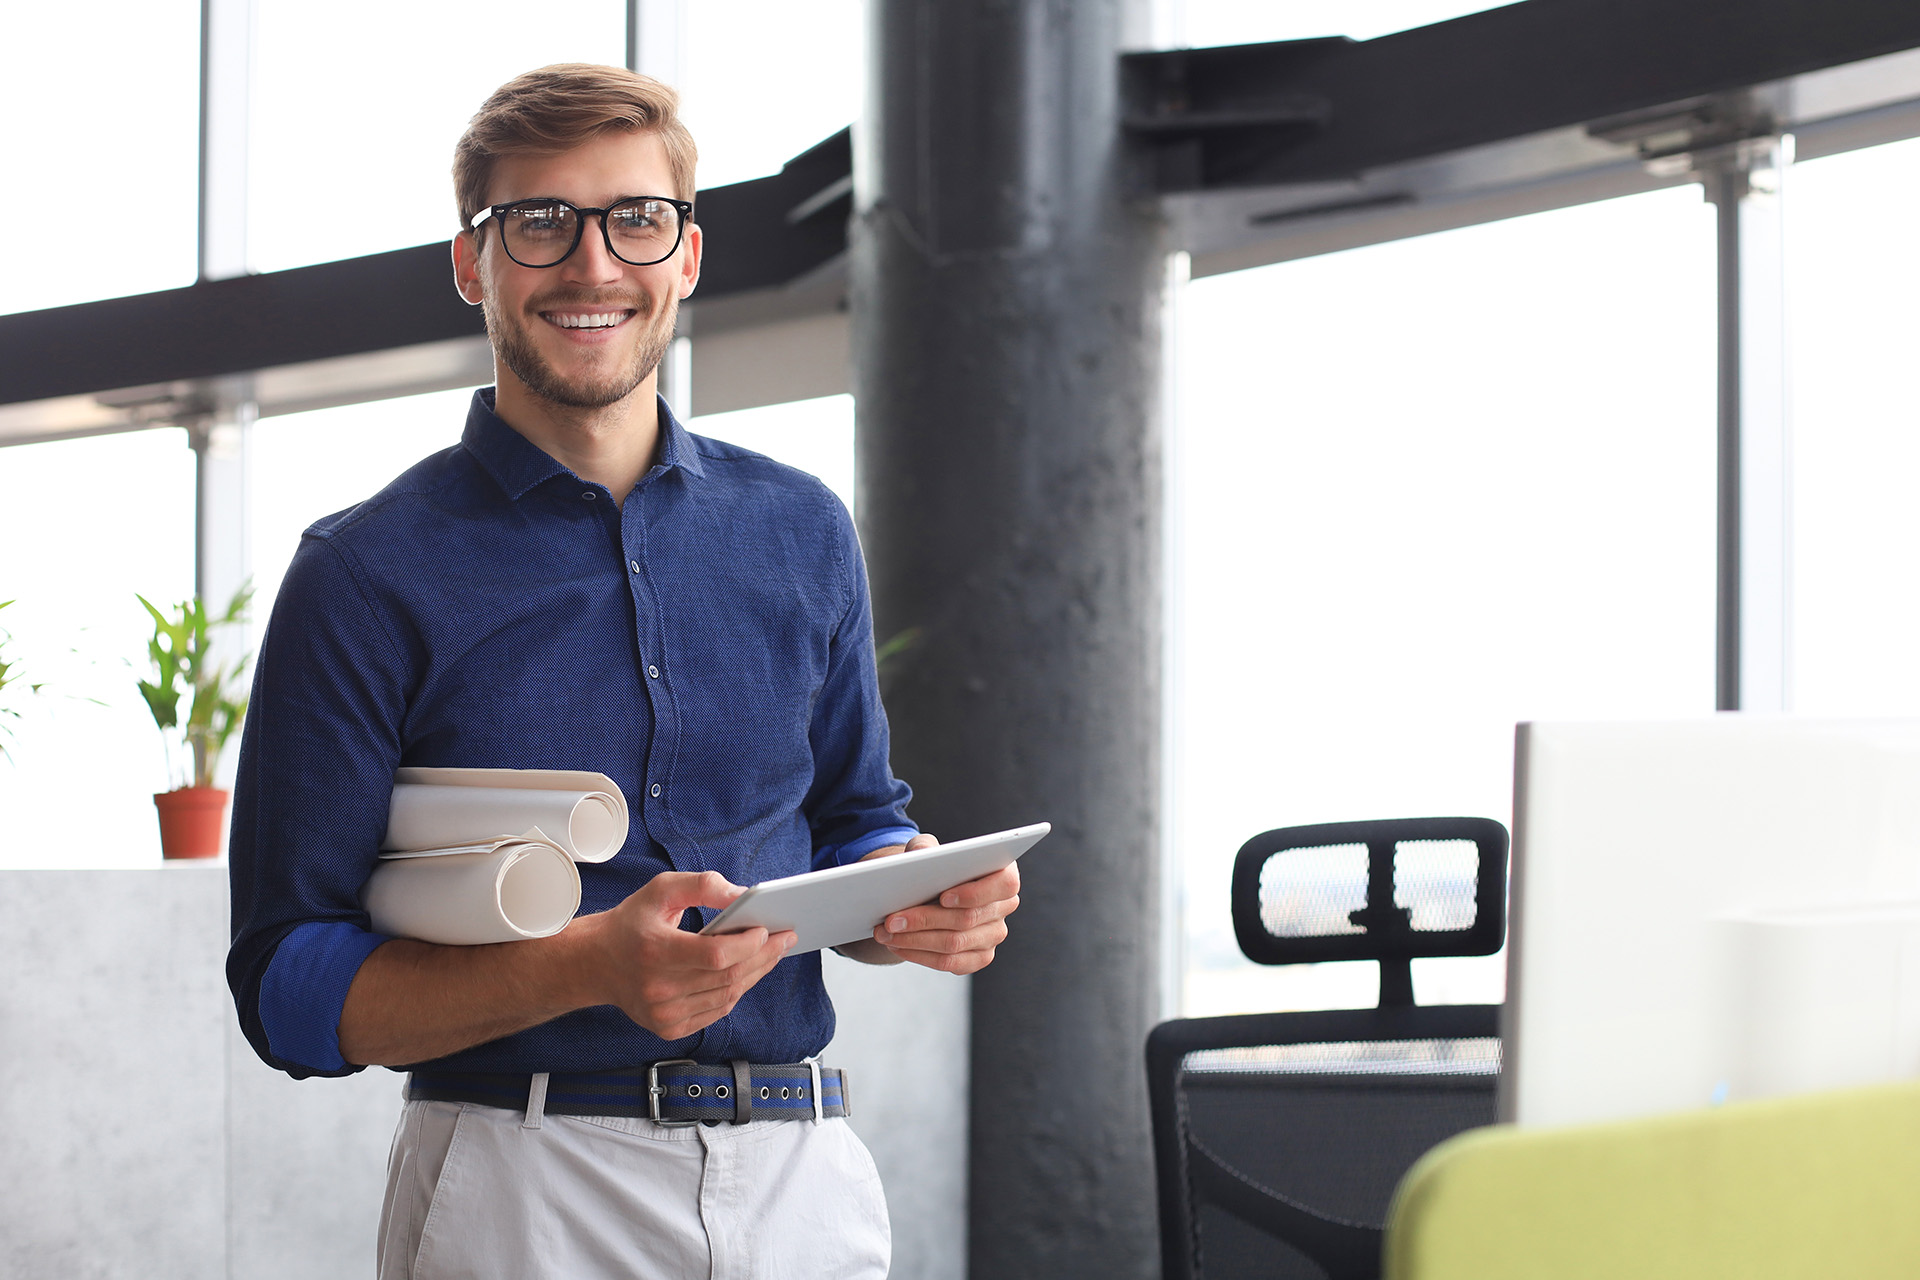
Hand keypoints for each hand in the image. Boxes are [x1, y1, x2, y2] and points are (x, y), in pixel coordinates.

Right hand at [576, 870, 795, 1040]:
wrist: (596, 963)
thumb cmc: (632, 923)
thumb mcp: (661, 890)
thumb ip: (703, 886)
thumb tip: (742, 895)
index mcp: (654, 951)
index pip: (715, 955)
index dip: (747, 944)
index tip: (767, 928)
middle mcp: (658, 988)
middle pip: (728, 977)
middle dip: (764, 956)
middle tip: (785, 938)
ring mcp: (663, 1013)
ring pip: (727, 997)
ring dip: (756, 974)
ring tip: (772, 953)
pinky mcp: (669, 1028)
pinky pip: (717, 1011)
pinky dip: (737, 992)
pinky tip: (747, 973)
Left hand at [860, 833, 1019, 973]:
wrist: (931, 892)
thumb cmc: (934, 867)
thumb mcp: (929, 850)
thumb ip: (925, 848)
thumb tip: (920, 856)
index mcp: (1004, 875)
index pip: (1003, 885)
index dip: (974, 893)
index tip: (943, 897)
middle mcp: (1005, 907)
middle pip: (968, 919)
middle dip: (925, 920)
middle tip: (891, 920)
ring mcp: (994, 935)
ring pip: (955, 944)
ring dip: (915, 941)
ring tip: (887, 934)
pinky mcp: (980, 957)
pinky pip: (951, 963)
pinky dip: (920, 956)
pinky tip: (899, 946)